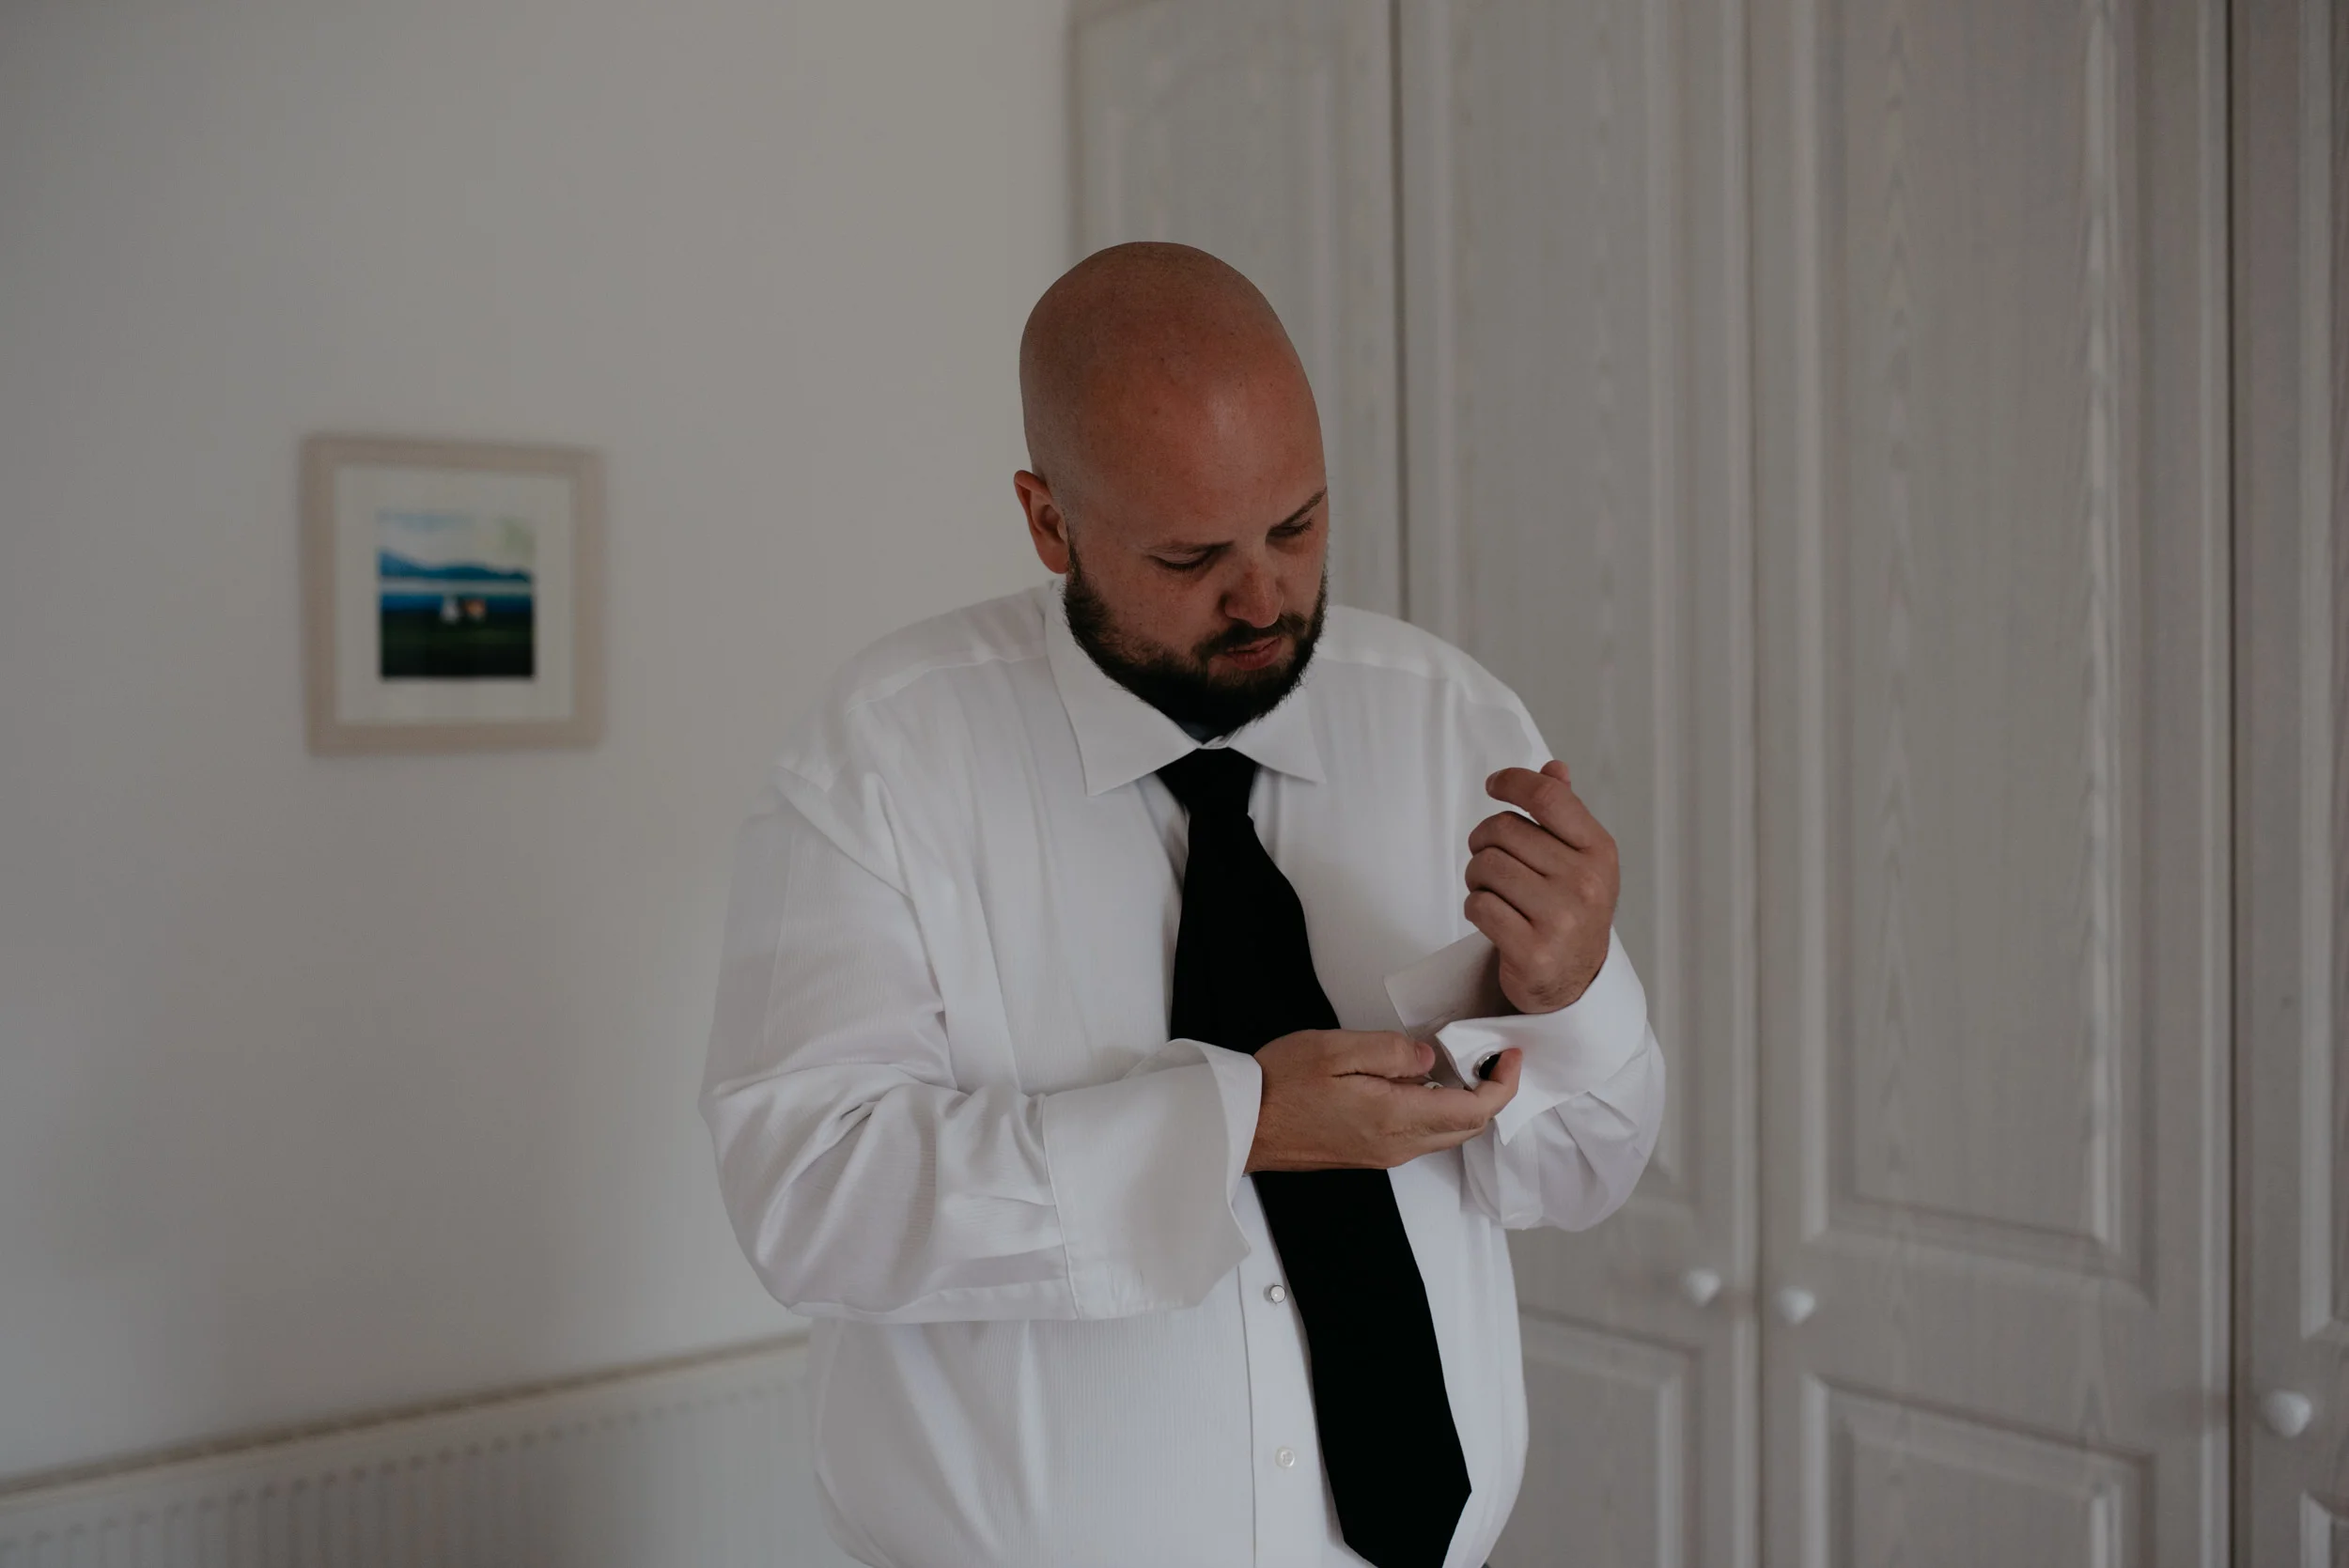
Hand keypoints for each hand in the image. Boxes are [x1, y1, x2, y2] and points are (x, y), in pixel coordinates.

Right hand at [1244, 1029, 1522, 1172]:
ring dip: (1465, 1103)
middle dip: (1490, 1093)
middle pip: (1467, 1127)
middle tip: (1491, 1055)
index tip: (1509, 1056)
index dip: (1503, 1085)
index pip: (1474, 1111)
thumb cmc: (1280, 1085)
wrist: (1244, 1126)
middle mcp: (1396, 1145)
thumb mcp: (1335, 1049)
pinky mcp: (1371, 1153)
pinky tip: (1421, 1081)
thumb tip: (1428, 1057)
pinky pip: (1421, 1135)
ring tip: (1459, 1062)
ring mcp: (1384, 1153)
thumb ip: (1390, 1051)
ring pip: (1446, 1134)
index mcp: (1394, 1118)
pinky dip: (1438, 1110)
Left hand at [1467, 761, 1618, 1012]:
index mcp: (1599, 851)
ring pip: (1486, 866)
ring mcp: (1561, 919)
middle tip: (1490, 861)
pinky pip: (1478, 905)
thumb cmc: (1570, 911)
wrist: (1573, 982)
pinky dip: (1475, 907)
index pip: (1549, 797)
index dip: (1513, 782)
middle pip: (1504, 831)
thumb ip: (1565, 813)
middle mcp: (1585, 883)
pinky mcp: (1532, 951)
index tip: (1494, 785)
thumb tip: (1553, 768)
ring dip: (1476, 877)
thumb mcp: (1580, 860)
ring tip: (1492, 890)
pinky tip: (1492, 917)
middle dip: (1484, 842)